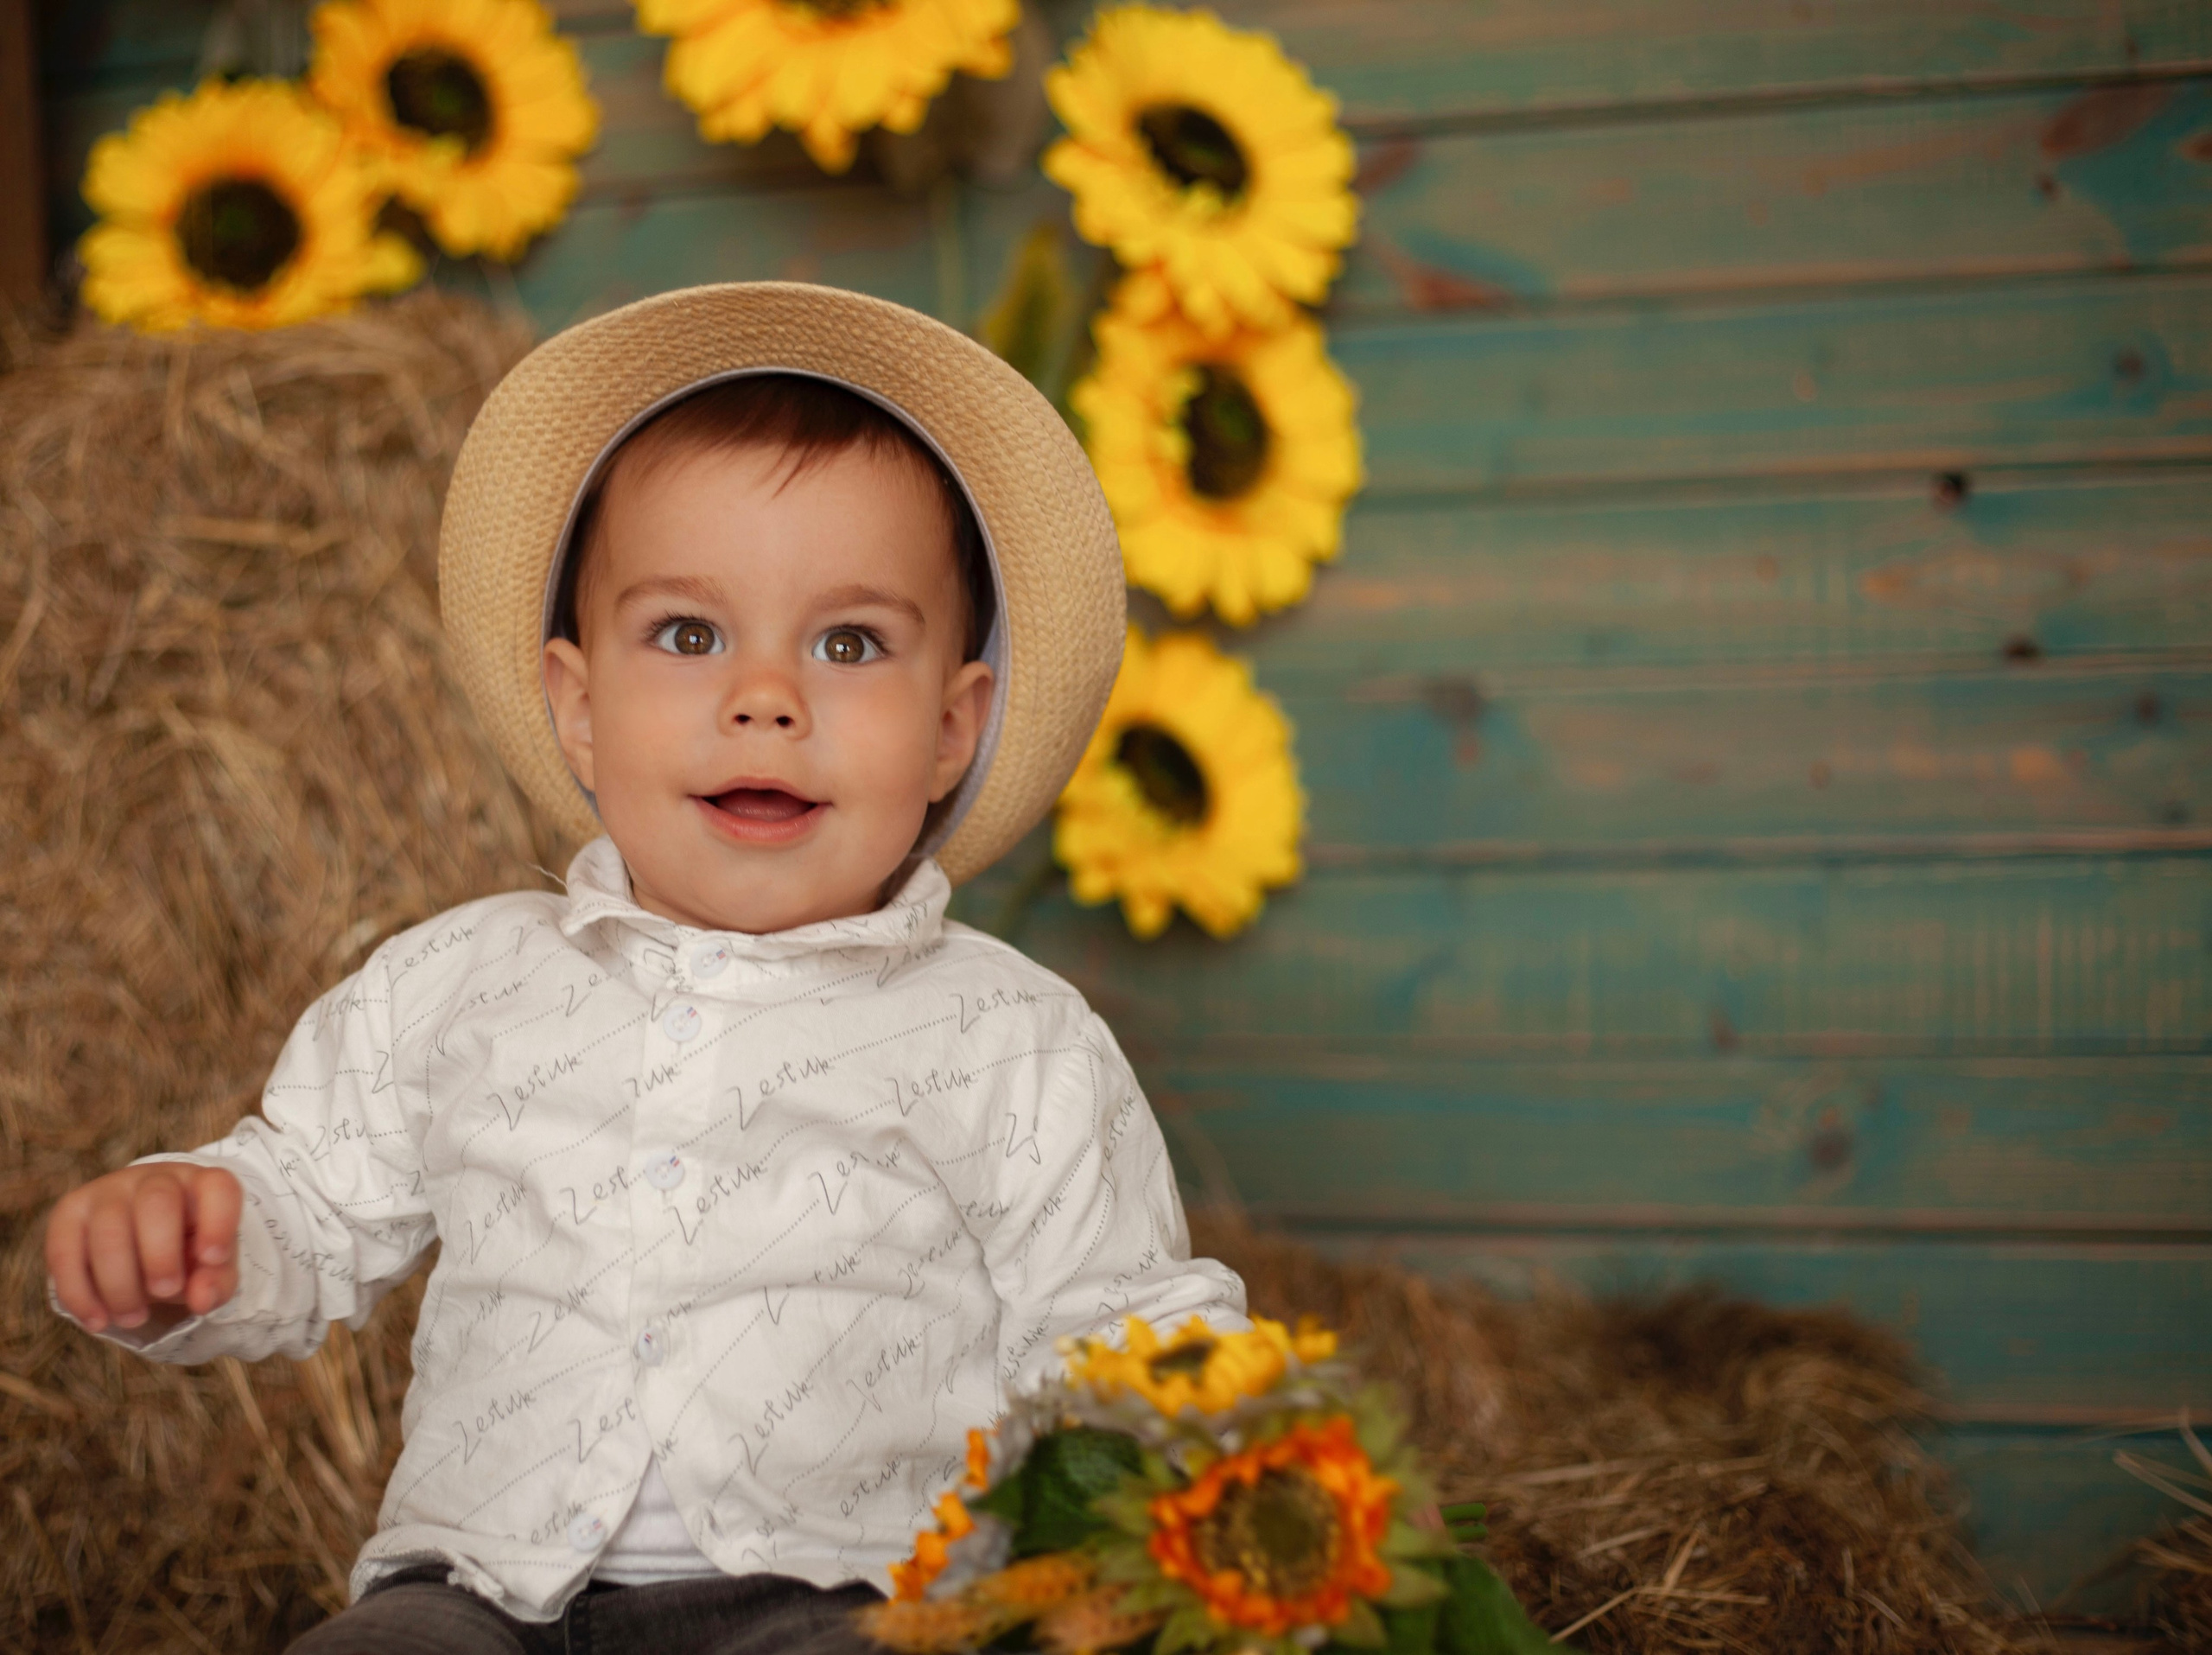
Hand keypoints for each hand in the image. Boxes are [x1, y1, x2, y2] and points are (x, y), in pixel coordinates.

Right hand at [43, 1163, 242, 1333]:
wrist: (140, 1241)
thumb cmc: (186, 1252)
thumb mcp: (212, 1270)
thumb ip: (216, 1282)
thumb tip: (201, 1300)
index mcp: (201, 1186)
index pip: (217, 1186)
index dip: (218, 1221)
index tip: (213, 1259)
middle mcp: (155, 1179)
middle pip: (156, 1201)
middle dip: (160, 1255)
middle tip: (165, 1292)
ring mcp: (107, 1191)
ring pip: (108, 1228)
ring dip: (118, 1283)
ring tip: (132, 1318)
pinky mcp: (70, 1212)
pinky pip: (65, 1249)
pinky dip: (79, 1292)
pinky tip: (97, 1320)